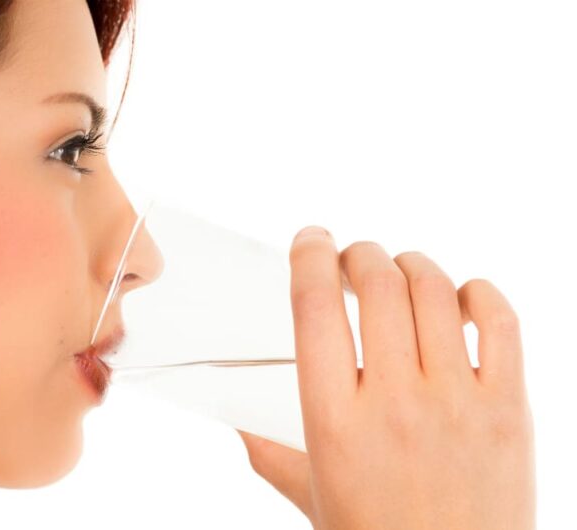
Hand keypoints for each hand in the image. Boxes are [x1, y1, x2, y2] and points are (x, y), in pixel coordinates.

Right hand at [238, 227, 535, 528]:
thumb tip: (239, 424)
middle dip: (360, 254)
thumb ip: (271, 454)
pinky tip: (459, 297)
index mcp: (333, 422)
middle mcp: (394, 403)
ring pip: (433, 291)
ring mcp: (457, 402)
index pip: (313, 308)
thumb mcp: (312, 498)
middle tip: (354, 258)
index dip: (309, 256)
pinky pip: (500, 321)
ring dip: (410, 265)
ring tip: (400, 272)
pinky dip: (477, 292)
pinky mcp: (508, 409)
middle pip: (376, 285)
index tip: (310, 241)